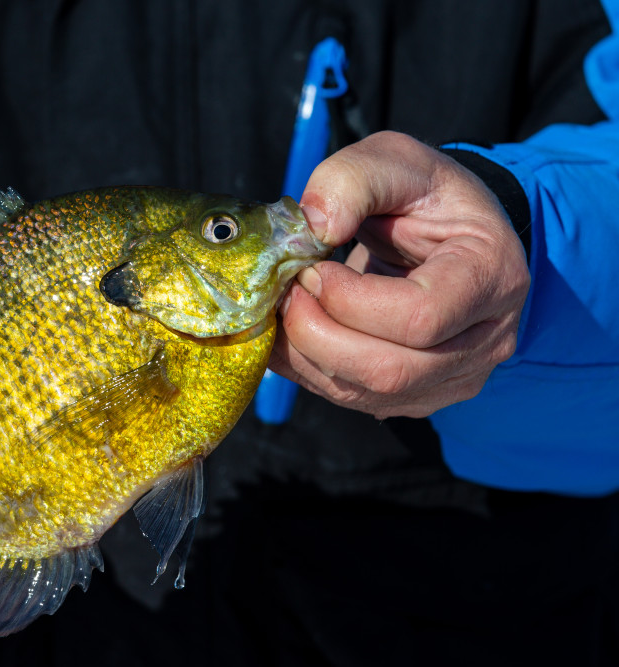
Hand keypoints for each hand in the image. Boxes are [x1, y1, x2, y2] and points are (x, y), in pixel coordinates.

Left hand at [269, 131, 529, 418]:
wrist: (443, 231)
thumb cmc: (424, 195)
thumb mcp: (394, 160)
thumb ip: (353, 179)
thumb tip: (315, 226)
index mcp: (491, 277)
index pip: (419, 318)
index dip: (349, 300)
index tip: (313, 267)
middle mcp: (484, 341)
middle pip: (389, 370)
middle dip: (317, 334)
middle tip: (286, 293)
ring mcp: (452, 378)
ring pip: (364, 392)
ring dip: (304, 354)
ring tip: (283, 308)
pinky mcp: (415, 395)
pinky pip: (350, 398)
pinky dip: (305, 369)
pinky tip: (288, 333)